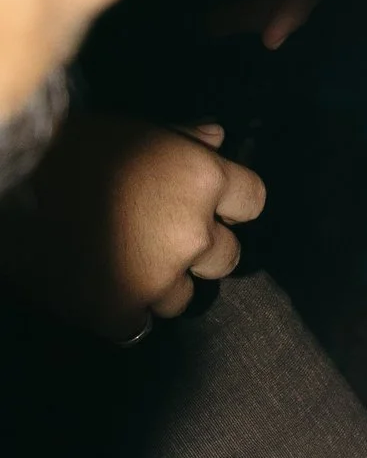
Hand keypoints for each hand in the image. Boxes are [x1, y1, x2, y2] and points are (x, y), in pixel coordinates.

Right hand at [0, 114, 265, 339]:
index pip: (253, 201)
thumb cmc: (81, 146)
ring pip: (182, 298)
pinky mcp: (120, 312)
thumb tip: (219, 137)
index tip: (215, 210)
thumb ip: (185, 140)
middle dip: (201, 253)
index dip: (232, 207)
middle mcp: (194, 232)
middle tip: (163, 242)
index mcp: (205, 180)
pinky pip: (137, 327)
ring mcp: (160, 278)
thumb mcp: (141, 131)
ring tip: (124, 267)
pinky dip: (123, 315)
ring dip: (161, 287)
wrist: (21, 184)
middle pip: (226, 258)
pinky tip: (102, 293)